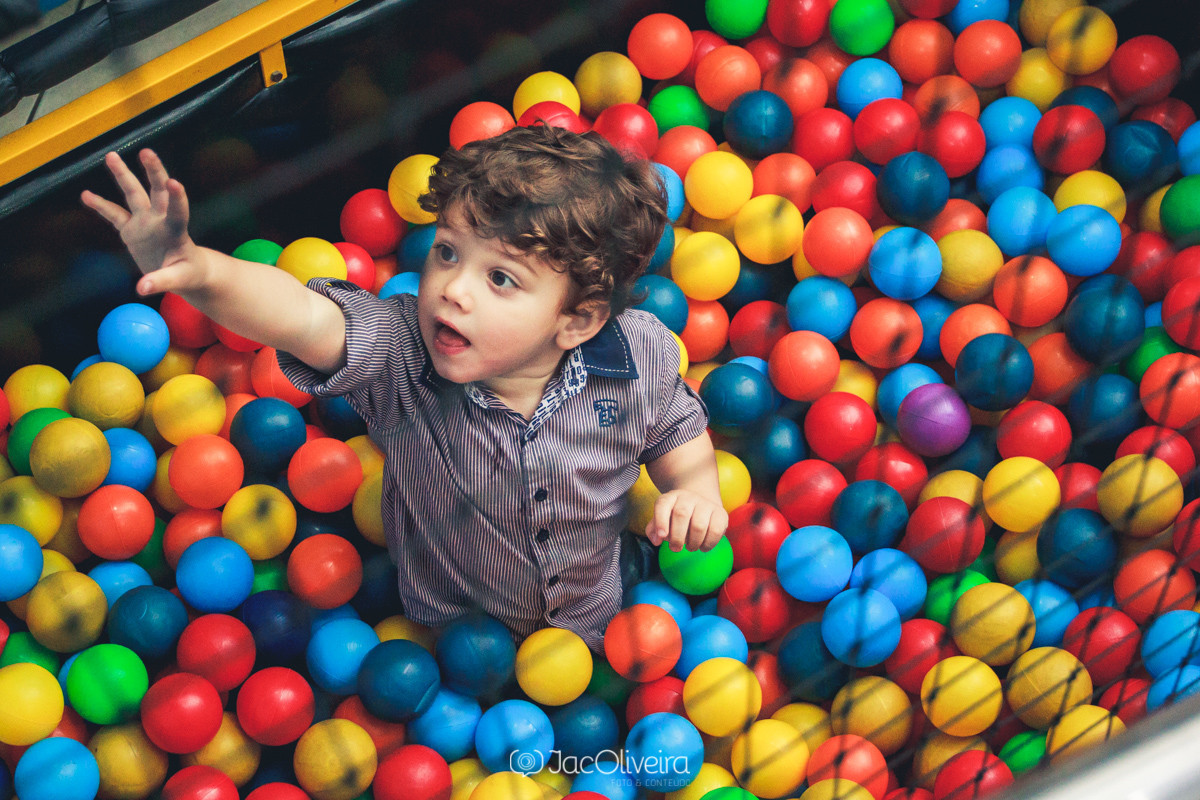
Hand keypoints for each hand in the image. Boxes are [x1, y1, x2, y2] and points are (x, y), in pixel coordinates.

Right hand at [81, 149, 204, 295]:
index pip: (177, 212)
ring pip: (134, 194)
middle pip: (157, 191)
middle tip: (146, 152)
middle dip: (154, 172)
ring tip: (111, 156)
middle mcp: (160, 220)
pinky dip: (100, 206)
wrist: (186, 271)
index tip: (174, 182)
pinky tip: (86, 195)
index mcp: (176, 232)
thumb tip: (143, 288)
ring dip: (123, 176)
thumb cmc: (189, 273)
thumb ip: (162, 281)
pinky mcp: (132, 229)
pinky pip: (114, 214)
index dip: (177, 198)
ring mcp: (145, 222)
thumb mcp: (180, 280)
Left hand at [645, 490, 728, 552]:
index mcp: (670, 497)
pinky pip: (715, 530)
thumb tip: (656, 540)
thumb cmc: (676, 516)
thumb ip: (654, 529)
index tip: (662, 537)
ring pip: (699, 525)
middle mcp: (688, 497)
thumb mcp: (662, 518)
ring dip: (693, 542)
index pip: (663, 505)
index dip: (661, 521)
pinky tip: (703, 546)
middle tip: (676, 548)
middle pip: (681, 514)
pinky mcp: (720, 513)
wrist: (701, 502)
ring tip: (690, 547)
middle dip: (677, 537)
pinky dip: (708, 543)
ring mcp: (705, 503)